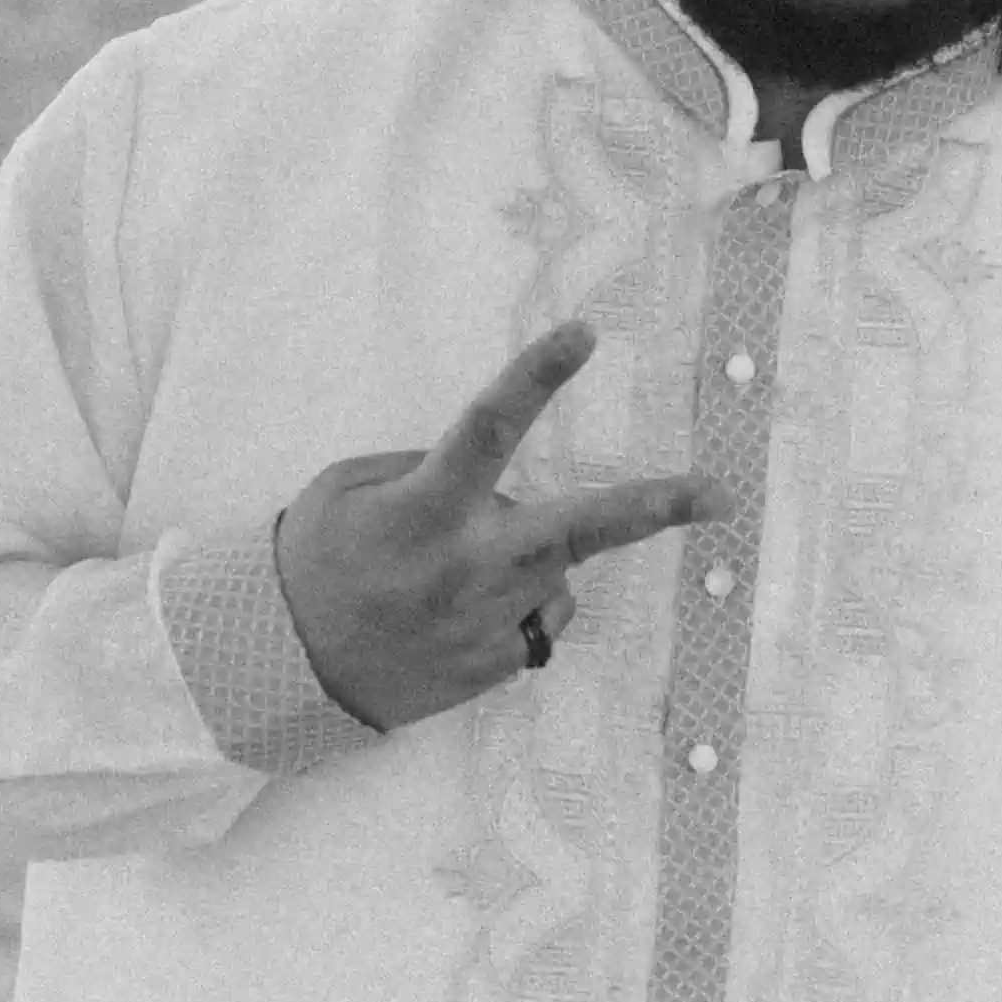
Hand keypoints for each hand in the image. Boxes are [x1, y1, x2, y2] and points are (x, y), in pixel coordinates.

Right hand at [273, 320, 732, 734]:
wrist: (280, 668)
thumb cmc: (312, 561)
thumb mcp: (348, 489)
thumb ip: (427, 471)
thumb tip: (496, 478)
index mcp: (425, 509)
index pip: (489, 428)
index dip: (537, 376)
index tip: (583, 333)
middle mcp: (467, 567)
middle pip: (583, 529)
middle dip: (656, 508)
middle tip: (720, 495)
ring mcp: (486, 624)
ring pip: (554, 575)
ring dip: (526, 564)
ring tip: (451, 580)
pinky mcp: (494, 667)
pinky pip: (530, 620)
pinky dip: (508, 607)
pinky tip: (451, 619)